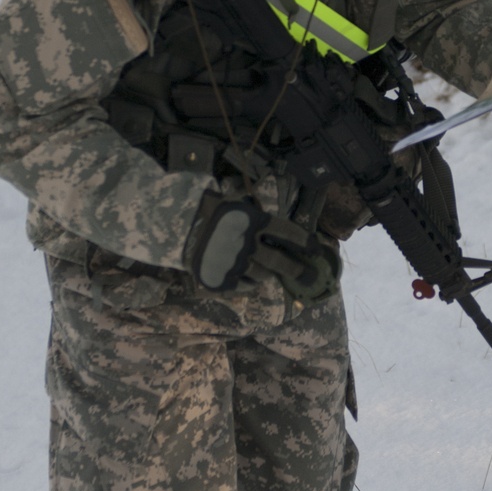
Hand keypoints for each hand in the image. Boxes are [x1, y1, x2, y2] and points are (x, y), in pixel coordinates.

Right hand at [187, 193, 340, 301]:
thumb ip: (256, 216)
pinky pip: (244, 286)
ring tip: (268, 272)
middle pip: (281, 262)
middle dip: (298, 271)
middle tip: (310, 278)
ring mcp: (236, 265)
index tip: (316, 250)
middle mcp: (249, 245)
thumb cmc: (208, 210)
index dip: (305, 243)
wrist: (175, 227)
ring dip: (268, 274)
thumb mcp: (236, 204)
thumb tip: (275, 228)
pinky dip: (249, 283)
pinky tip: (246, 277)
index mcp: (255, 223)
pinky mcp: (223, 280)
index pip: (289, 233)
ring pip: (263, 276)